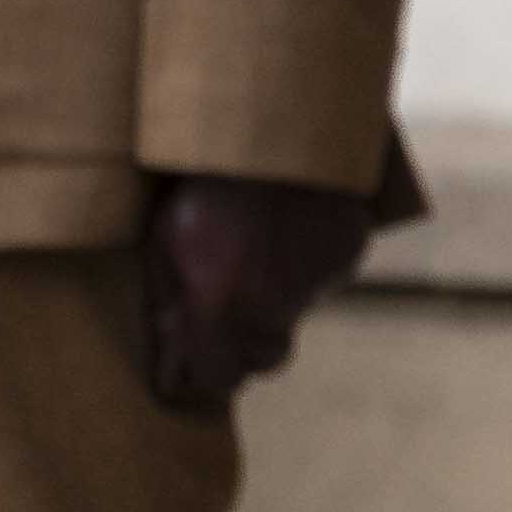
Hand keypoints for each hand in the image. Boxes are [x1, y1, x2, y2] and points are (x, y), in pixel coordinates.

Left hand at [133, 170, 376, 414]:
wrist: (275, 130)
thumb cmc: (206, 184)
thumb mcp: (166, 238)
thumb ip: (167, 301)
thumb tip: (168, 352)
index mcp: (220, 307)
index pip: (215, 381)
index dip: (199, 375)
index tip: (186, 364)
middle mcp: (272, 308)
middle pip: (260, 362)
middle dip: (238, 348)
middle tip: (219, 312)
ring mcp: (317, 285)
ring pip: (291, 321)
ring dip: (270, 307)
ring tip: (251, 258)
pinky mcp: (346, 258)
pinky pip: (321, 283)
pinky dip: (302, 270)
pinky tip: (283, 233)